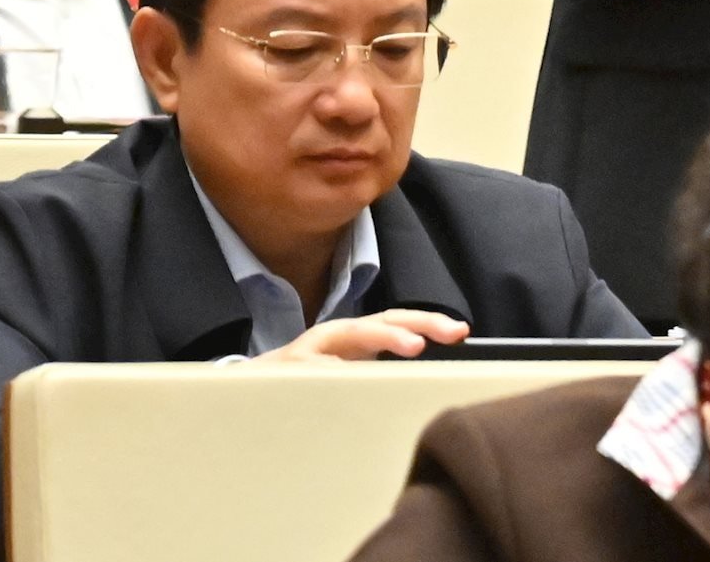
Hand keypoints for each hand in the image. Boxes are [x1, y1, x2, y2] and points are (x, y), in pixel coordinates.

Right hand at [254, 309, 467, 363]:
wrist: (247, 390)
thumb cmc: (307, 382)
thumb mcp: (348, 372)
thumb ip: (381, 372)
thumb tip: (429, 379)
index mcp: (356, 338)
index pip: (398, 323)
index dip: (430, 323)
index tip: (462, 331)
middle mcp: (337, 336)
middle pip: (382, 321)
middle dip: (416, 324)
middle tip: (446, 334)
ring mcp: (310, 350)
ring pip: (351, 335)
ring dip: (384, 338)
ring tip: (413, 346)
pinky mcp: (287, 369)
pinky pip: (315, 369)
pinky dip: (334, 369)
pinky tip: (352, 373)